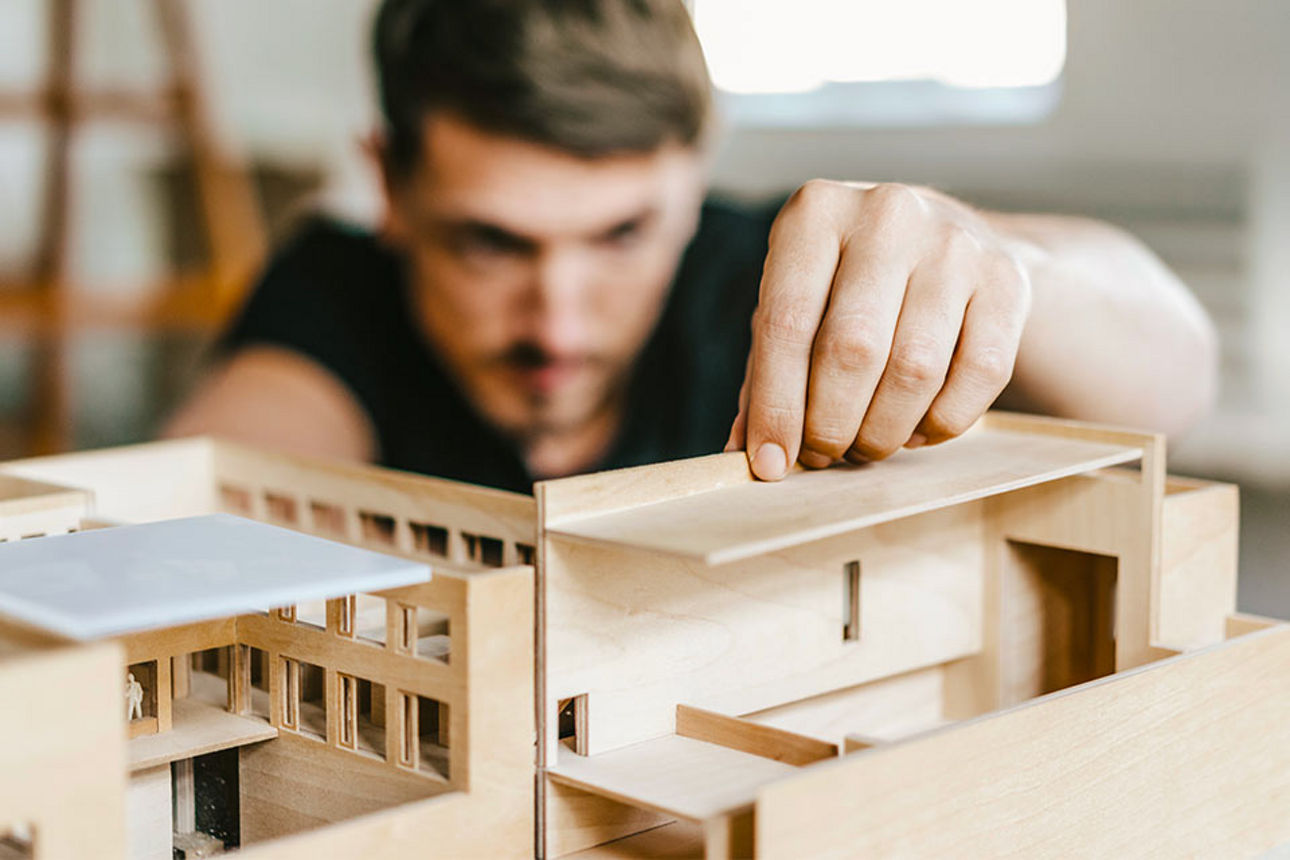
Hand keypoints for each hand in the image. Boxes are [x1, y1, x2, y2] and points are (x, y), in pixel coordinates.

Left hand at [726, 180, 1032, 479]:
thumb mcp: (796, 306)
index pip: (786, 324)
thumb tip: (748, 455)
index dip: (776, 406)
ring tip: (863, 446)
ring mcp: (954, 242)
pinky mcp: (1007, 278)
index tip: (770, 464)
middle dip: (830, 425)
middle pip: (852, 350)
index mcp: (815, 213)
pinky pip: (979, 376)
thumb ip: (765, 374)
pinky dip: (941, 423)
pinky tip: (914, 429)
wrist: (946, 238)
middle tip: (822, 457)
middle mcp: (886, 214)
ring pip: (915, 370)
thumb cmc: (846, 285)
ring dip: (883, 432)